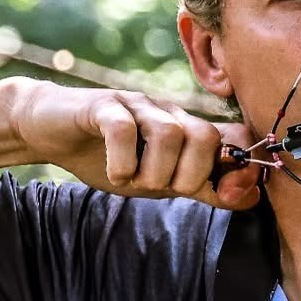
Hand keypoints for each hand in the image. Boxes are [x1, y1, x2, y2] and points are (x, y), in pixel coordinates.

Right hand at [7, 80, 264, 208]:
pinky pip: (124, 127)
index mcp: (187, 130)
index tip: (227, 193)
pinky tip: (114, 172)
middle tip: (159, 188)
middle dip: (188, 176)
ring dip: (154, 171)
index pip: (233, 140)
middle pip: (204, 137)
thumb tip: (250, 195)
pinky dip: (122, 160)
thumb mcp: (161, 180)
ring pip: (170, 133)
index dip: (240, 169)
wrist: (50, 131)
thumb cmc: (109, 156)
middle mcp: (169, 112)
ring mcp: (137, 105)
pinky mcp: (103, 104)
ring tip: (132, 181)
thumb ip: (203, 186)